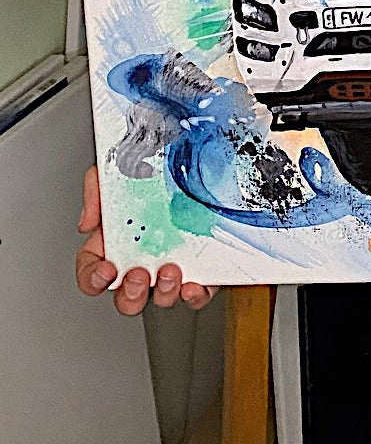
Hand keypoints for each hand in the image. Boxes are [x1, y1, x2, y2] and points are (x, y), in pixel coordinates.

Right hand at [77, 165, 217, 313]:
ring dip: (162, 292)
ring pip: (161, 297)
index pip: (92, 272)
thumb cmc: (157, 165)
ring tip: (170, 270)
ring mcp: (172, 266)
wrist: (202, 154)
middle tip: (139, 274)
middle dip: (130, 293)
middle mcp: (144, 258)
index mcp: (117, 241)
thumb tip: (87, 224)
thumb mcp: (119, 166)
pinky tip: (194, 285)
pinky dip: (195, 295)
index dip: (93, 278)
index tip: (106, 269)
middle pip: (126, 296)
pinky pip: (197, 292)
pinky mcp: (202, 268)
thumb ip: (95, 188)